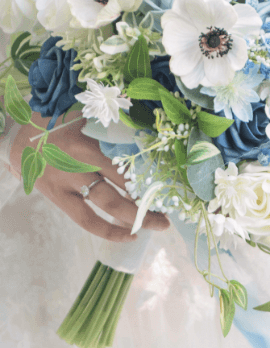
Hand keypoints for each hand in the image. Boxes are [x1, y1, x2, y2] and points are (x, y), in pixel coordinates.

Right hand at [9, 113, 169, 242]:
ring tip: (159, 225)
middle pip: (124, 184)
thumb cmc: (53, 120)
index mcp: (89, 140)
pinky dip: (109, 230)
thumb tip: (146, 119)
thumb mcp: (81, 112)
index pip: (129, 159)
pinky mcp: (59, 197)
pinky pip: (87, 220)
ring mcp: (69, 182)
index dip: (153, 172)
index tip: (174, 179)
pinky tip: (129, 235)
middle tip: (172, 210)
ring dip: (137, 217)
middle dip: (151, 199)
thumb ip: (110, 119)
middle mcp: (80, 162)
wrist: (13, 135)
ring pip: (110, 205)